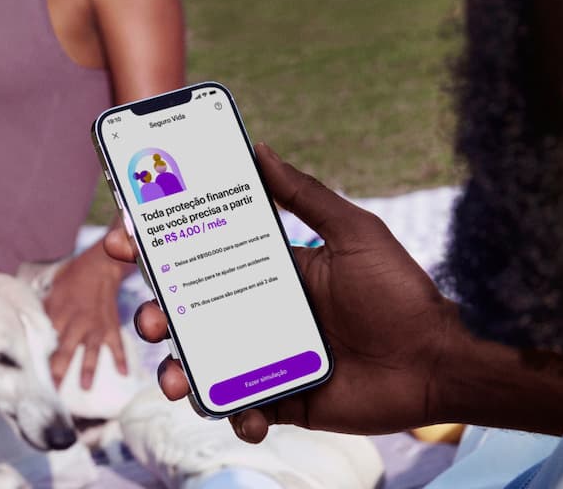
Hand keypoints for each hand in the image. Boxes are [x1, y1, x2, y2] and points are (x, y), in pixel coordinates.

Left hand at [45, 247, 130, 388]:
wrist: (99, 267)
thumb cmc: (71, 279)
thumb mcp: (52, 293)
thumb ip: (44, 314)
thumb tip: (32, 330)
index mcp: (60, 316)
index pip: (47, 342)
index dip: (39, 359)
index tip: (32, 375)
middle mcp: (78, 324)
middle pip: (66, 351)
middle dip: (58, 371)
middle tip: (52, 391)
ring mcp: (96, 327)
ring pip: (91, 352)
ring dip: (88, 370)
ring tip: (85, 388)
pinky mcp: (111, 327)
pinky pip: (117, 345)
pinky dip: (121, 359)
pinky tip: (123, 374)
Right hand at [105, 143, 454, 442]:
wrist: (438, 365)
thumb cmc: (401, 293)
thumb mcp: (354, 233)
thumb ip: (305, 195)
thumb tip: (260, 148)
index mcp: (270, 270)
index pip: (202, 255)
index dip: (158, 249)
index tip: (125, 239)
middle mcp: (260, 313)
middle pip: (189, 313)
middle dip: (155, 315)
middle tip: (149, 317)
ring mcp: (268, 359)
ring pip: (202, 365)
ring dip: (177, 372)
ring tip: (174, 379)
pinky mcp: (284, 400)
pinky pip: (242, 409)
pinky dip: (237, 414)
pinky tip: (246, 414)